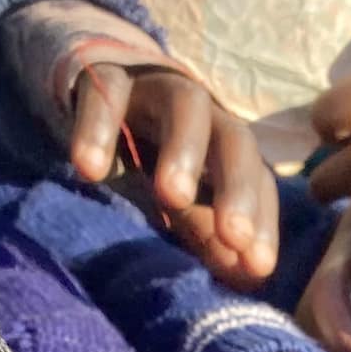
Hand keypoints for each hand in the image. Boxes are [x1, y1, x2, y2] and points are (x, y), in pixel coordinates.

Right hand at [0, 0, 278, 286]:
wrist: (97, 85)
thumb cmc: (148, 154)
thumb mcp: (178, 198)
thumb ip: (206, 232)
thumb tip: (244, 278)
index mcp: (227, 145)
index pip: (258, 181)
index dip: (262, 222)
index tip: (258, 268)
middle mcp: (204, 112)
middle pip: (234, 140)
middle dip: (236, 189)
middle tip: (233, 237)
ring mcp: (156, 87)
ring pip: (184, 106)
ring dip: (182, 150)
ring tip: (170, 196)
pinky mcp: (104, 73)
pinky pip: (106, 93)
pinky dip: (97, 128)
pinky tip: (88, 169)